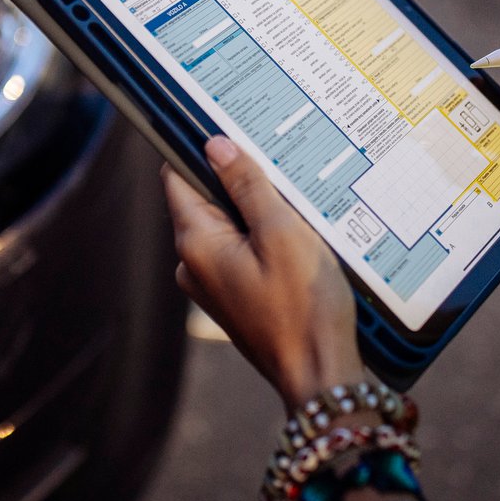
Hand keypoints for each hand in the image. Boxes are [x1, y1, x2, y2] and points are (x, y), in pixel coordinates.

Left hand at [161, 137, 362, 409]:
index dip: (198, 147)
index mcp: (196, 243)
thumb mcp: (281, 232)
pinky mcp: (236, 297)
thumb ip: (247, 185)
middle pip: (205, 198)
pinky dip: (264, 237)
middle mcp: (193, 264)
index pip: (178, 176)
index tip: (229, 125)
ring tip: (296, 200)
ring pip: (229, 225)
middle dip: (238, 179)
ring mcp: (213, 284)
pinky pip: (242, 251)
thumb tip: (215, 145)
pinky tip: (298, 235)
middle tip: (279, 161)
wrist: (321, 375)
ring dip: (257, 209)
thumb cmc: (304, 306)